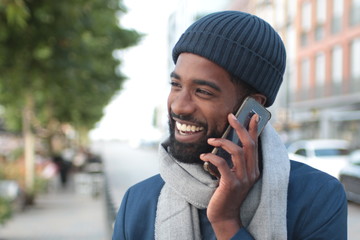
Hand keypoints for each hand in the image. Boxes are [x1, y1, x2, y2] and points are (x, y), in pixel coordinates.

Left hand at [200, 113, 259, 238]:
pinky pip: (222, 164)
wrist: (224, 215)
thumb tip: (225, 143)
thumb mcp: (233, 175)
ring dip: (223, 142)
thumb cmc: (226, 193)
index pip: (255, 145)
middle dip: (240, 127)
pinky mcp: (231, 184)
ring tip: (210, 141)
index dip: (254, 129)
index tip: (252, 115)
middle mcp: (252, 172)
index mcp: (254, 169)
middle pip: (249, 144)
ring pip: (237, 151)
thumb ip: (233, 162)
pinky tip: (204, 156)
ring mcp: (243, 179)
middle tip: (231, 116)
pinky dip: (212, 157)